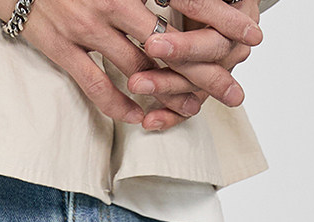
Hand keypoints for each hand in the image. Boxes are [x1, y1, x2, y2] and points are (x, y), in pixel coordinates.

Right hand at [0, 0, 263, 132]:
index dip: (222, 19)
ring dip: (168, 95)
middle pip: (171, 44)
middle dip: (206, 71)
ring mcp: (87, 25)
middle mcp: (113, 0)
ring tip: (193, 111)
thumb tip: (174, 5)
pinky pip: (98, 86)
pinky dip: (121, 107)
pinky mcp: (61, 47)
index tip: (252, 37)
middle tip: (233, 93)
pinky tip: (140, 118)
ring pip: (139, 70)